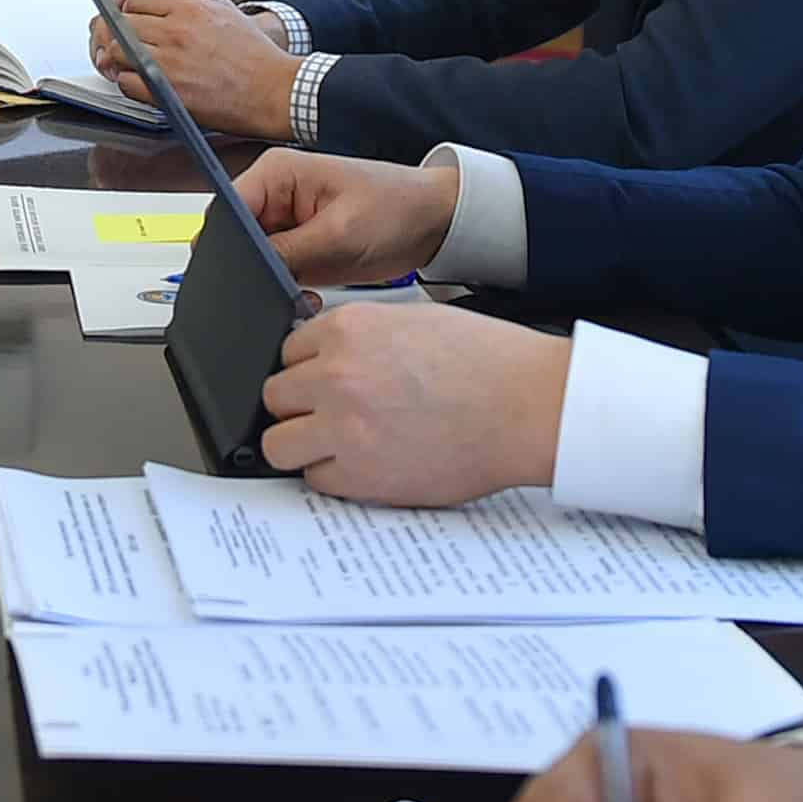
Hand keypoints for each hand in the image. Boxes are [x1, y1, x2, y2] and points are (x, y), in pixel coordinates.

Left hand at [88, 0, 298, 137]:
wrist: (273, 90)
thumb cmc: (252, 54)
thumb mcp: (221, 10)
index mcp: (190, 8)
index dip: (134, 9)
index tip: (138, 20)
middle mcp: (177, 32)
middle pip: (122, 24)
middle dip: (123, 33)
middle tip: (131, 43)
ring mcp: (170, 62)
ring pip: (119, 51)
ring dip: (123, 58)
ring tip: (137, 63)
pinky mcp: (167, 92)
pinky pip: (126, 82)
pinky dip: (130, 83)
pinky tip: (144, 82)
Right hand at [234, 147, 458, 280]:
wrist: (436, 222)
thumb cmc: (398, 209)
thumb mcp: (338, 235)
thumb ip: (285, 253)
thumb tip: (243, 273)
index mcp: (276, 172)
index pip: (226, 210)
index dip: (229, 246)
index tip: (246, 274)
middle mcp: (274, 193)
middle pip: (237, 238)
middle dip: (256, 267)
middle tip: (287, 283)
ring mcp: (286, 220)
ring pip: (255, 259)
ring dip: (275, 279)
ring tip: (306, 288)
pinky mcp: (299, 243)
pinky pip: (276, 270)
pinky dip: (289, 286)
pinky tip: (311, 293)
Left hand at [261, 299, 567, 503]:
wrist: (528, 405)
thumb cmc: (486, 361)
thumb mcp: (410, 321)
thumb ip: (358, 338)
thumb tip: (322, 358)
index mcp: (347, 330)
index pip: (286, 351)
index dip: (306, 370)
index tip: (322, 383)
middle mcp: (335, 375)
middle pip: (275, 396)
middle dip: (299, 406)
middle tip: (331, 416)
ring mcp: (343, 427)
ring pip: (279, 443)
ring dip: (303, 445)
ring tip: (337, 446)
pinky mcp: (361, 474)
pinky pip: (315, 479)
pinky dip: (335, 476)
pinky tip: (367, 465)